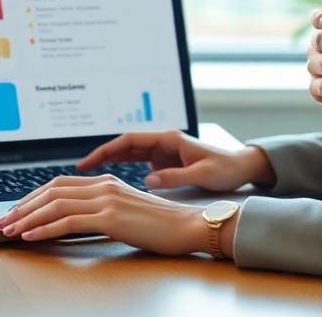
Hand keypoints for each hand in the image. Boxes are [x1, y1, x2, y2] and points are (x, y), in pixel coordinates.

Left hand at [0, 175, 212, 255]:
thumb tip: (74, 219)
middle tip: (2, 221)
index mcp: (106, 182)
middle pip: (51, 191)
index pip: (58, 184)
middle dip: (22, 207)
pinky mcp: (111, 218)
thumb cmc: (161, 225)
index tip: (16, 211)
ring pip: (55, 204)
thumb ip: (103, 209)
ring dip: (27, 219)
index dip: (32, 197)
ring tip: (10, 231)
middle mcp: (104, 186)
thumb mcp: (126, 211)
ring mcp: (107, 200)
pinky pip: (68, 221)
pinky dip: (45, 229)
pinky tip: (31, 237)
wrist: (188, 227)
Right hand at [76, 130, 273, 190]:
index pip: (129, 141)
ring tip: (88, 177)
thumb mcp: (200, 174)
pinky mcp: (165, 162)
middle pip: (124, 146)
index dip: (106, 150)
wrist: (242, 167)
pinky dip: (123, 169)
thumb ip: (174, 177)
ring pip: (129, 154)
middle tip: (79, 171)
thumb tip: (146, 180)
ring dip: (110, 162)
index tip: (88, 161)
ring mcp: (163, 152)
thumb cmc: (225, 168)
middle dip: (102, 156)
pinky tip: (112, 182)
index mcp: (169, 139)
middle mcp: (163, 142)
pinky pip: (138, 163)